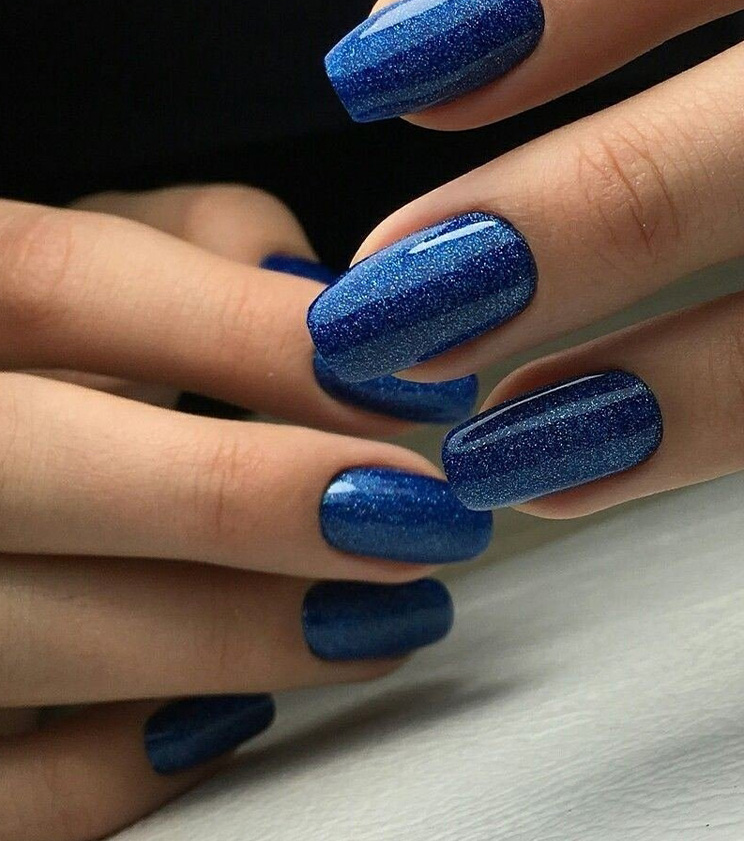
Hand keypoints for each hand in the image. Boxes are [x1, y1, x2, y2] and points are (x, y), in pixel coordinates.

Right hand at [0, 185, 489, 840]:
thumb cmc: (29, 360)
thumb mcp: (84, 261)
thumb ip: (198, 241)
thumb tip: (329, 298)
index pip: (58, 282)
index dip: (247, 333)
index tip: (406, 389)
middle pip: (33, 465)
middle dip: (249, 495)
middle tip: (418, 516)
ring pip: (30, 635)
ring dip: (237, 634)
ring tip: (383, 616)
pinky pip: (6, 788)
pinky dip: (126, 764)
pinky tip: (239, 713)